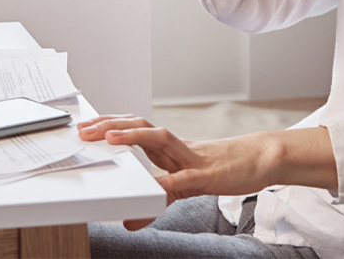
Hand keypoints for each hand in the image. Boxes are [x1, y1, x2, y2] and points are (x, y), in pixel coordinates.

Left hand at [78, 115, 279, 229]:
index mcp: (170, 148)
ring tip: (108, 138)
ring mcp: (191, 157)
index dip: (109, 125)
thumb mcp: (185, 184)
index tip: (86, 126)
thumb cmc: (222, 167)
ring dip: (131, 136)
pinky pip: (183, 178)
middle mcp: (177, 147)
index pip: (135, 129)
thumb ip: (159, 197)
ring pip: (158, 139)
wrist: (260, 160)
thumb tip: (130, 220)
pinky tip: (153, 190)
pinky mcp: (206, 175)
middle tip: (84, 130)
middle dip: (109, 126)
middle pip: (139, 127)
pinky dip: (167, 183)